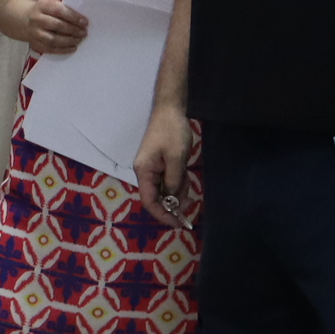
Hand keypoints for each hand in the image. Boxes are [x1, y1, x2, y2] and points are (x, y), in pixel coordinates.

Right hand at [20, 0, 90, 55]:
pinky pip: (49, 49)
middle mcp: (36, 19)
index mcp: (43, 5)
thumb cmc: (46, 10)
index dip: (73, 17)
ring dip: (68, 41)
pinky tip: (73, 48)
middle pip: (57, 26)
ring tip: (79, 40)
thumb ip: (65, 9)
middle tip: (84, 33)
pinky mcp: (35, 43)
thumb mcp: (52, 3)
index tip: (85, 23)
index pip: (59, 11)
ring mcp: (34, 33)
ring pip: (53, 39)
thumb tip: (82, 20)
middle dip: (73, 30)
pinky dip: (62, 50)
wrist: (26, 18)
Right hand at [135, 103, 193, 227]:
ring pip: (164, 190)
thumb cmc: (172, 132)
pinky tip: (186, 174)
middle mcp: (145, 172)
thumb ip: (173, 181)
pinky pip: (167, 180)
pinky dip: (178, 182)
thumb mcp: (176, 158)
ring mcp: (151, 168)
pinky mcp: (159, 164)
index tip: (177, 223)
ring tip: (189, 179)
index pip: (149, 201)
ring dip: (178, 190)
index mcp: (144, 171)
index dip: (162, 215)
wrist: (170, 110)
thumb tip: (172, 201)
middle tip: (190, 199)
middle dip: (173, 201)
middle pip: (157, 197)